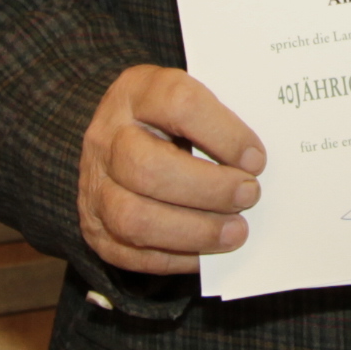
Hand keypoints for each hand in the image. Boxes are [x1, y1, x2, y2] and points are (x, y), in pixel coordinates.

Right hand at [75, 65, 264, 275]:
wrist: (117, 138)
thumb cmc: (170, 119)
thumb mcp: (190, 99)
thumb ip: (220, 121)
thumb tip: (256, 164)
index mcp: (137, 92)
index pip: (179, 105)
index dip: (224, 134)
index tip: (256, 159)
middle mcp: (107, 137)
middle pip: (149, 169)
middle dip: (209, 189)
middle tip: (248, 195)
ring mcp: (94, 185)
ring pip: (134, 218)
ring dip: (194, 231)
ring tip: (235, 231)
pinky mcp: (94, 228)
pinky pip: (131, 252)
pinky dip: (176, 257)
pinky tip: (207, 250)